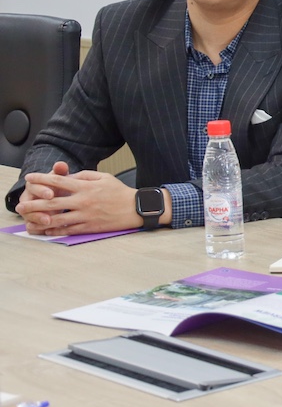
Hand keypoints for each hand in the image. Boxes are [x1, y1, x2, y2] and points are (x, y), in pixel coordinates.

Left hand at [16, 163, 143, 233]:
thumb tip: (67, 178)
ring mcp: (85, 215)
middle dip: (33, 204)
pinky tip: (46, 230)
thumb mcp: (104, 177)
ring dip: (40, 220)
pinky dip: (55, 230)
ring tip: (28, 222)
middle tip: (19, 206)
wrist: (136, 208)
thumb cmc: (120, 192)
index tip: (30, 178)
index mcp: (86, 187)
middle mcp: (83, 201)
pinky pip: (68, 230)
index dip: (42, 179)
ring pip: (57, 219)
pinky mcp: (89, 227)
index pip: (59, 181)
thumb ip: (84, 175)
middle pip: (52, 202)